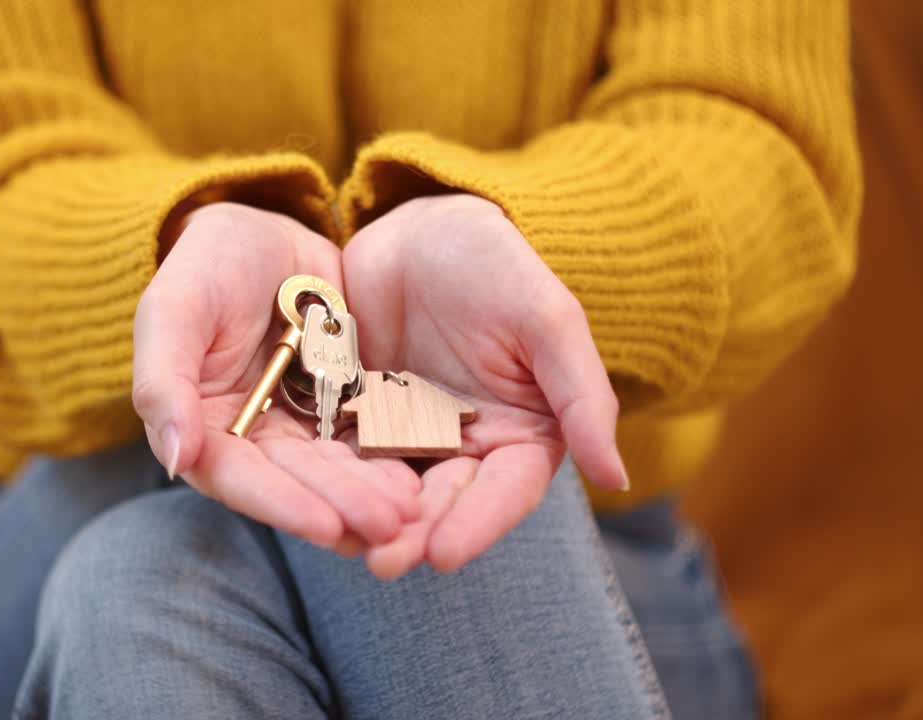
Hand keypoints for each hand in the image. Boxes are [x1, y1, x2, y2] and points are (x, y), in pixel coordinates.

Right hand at [133, 203, 420, 549]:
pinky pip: (370, 433)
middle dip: (344, 506)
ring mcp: (302, 425)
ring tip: (416, 510)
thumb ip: (163, 380)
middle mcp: (253, 440)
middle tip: (392, 526)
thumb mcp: (174, 309)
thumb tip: (175, 460)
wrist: (262, 233)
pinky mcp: (344, 405)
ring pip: (340, 466)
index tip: (325, 526)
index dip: (281, 505)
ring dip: (375, 491)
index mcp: (203, 428)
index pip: (239, 479)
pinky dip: (395, 452)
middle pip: (299, 482)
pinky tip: (428, 470)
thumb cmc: (205, 265)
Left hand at [341, 194, 627, 577]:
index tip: (445, 555)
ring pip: (388, 486)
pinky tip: (307, 496)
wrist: (422, 229)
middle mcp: (464, 446)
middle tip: (381, 562)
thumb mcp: (546, 319)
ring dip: (367, 517)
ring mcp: (406, 435)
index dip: (476, 524)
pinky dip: (328, 475)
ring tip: (341, 541)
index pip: (504, 492)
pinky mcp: (356, 417)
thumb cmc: (496, 264)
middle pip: (441, 500)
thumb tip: (614, 477)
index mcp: (520, 434)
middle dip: (414, 533)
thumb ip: (580, 396)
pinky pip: (340, 450)